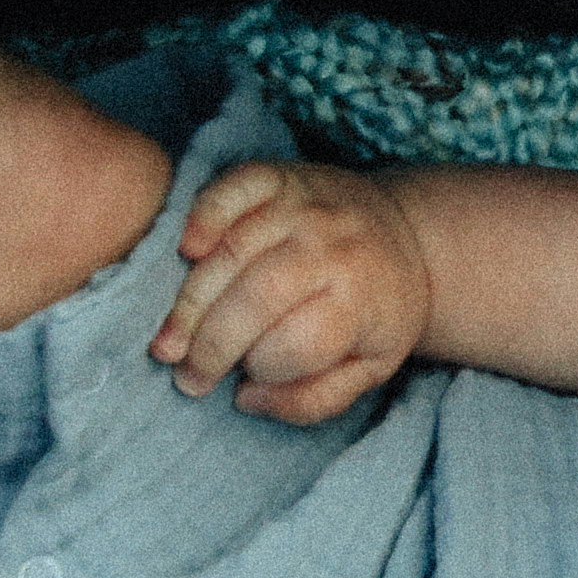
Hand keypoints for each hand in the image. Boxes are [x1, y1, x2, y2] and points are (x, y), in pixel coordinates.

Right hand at [151, 158, 433, 418]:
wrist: (409, 232)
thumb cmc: (380, 310)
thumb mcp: (372, 368)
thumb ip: (315, 399)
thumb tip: (247, 398)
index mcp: (363, 298)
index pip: (300, 341)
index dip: (264, 368)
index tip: (248, 381)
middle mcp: (333, 246)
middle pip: (258, 297)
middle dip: (212, 346)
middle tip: (188, 377)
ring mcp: (304, 206)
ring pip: (233, 252)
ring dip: (191, 303)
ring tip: (168, 345)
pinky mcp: (280, 178)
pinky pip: (233, 189)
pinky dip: (204, 215)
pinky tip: (188, 251)